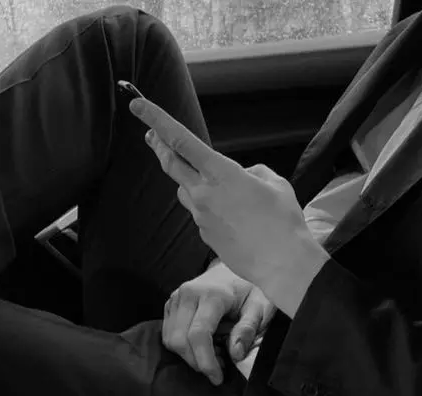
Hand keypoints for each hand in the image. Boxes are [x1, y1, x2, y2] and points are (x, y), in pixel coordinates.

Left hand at [129, 98, 328, 309]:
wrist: (281, 263)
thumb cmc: (283, 222)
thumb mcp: (274, 183)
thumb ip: (252, 171)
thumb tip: (240, 175)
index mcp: (222, 173)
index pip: (181, 140)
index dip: (157, 121)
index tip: (138, 106)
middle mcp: (204, 194)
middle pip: (171, 165)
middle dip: (159, 146)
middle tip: (150, 136)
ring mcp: (201, 217)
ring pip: (185, 192)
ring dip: (190, 182)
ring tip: (211, 184)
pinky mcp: (205, 236)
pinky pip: (201, 215)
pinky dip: (210, 210)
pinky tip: (233, 218)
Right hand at [163, 261, 275, 385]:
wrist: (231, 270)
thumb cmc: (249, 289)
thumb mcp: (260, 307)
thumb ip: (248, 329)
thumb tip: (235, 354)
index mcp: (212, 295)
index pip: (199, 334)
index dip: (206, 361)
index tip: (218, 378)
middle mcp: (188, 294)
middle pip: (180, 340)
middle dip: (197, 362)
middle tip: (219, 366)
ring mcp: (175, 298)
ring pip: (170, 340)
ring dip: (189, 356)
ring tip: (212, 354)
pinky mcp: (169, 304)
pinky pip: (167, 334)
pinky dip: (182, 347)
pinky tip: (202, 345)